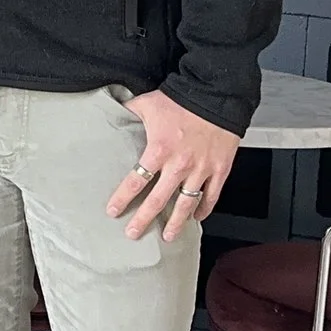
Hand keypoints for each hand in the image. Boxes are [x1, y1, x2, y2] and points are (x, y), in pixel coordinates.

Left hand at [105, 90, 239, 242]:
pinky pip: (212, 195)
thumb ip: (128, 111)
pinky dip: (204, 208)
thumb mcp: (147, 103)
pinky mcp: (220, 169)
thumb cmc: (181, 99)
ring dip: (176, 223)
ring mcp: (201, 170)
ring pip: (187, 204)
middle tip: (134, 234)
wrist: (216, 94)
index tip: (113, 211)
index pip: (135, 181)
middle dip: (144, 219)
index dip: (123, 199)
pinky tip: (197, 217)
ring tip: (168, 236)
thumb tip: (110, 110)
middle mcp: (179, 165)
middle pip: (158, 200)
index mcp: (158, 150)